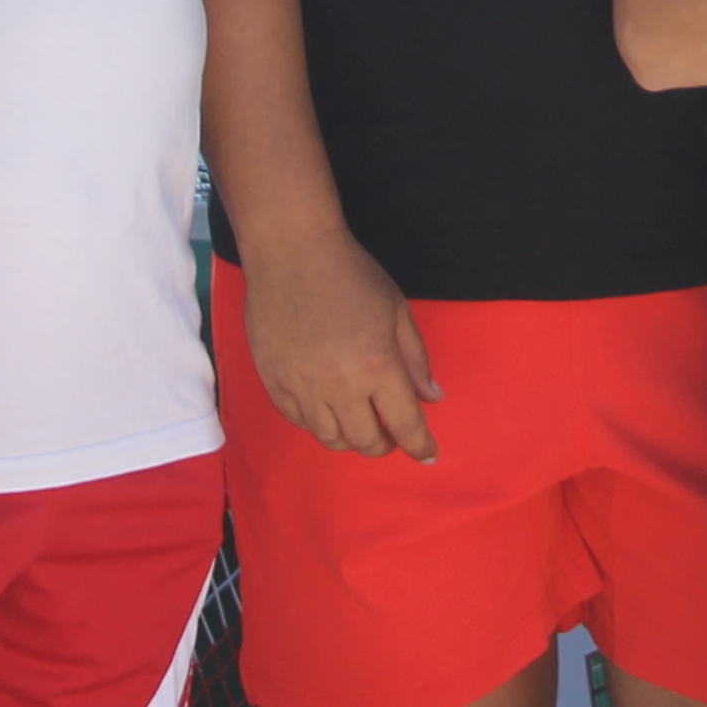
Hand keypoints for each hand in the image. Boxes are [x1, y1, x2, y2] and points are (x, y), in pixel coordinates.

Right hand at [242, 229, 443, 460]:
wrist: (291, 252)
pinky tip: (330, 409)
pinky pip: (299, 422)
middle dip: (386, 444)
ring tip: (361, 421)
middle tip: (392, 433)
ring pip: (330, 438)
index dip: (420, 445)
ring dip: (352, 437)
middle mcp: (339, 384)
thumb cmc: (351, 274)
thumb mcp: (397, 311)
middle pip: (366, 441)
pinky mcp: (274, 382)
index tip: (428, 454)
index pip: (405, 423)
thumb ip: (416, 360)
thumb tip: (431, 398)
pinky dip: (320, 424)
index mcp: (377, 365)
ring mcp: (302, 386)